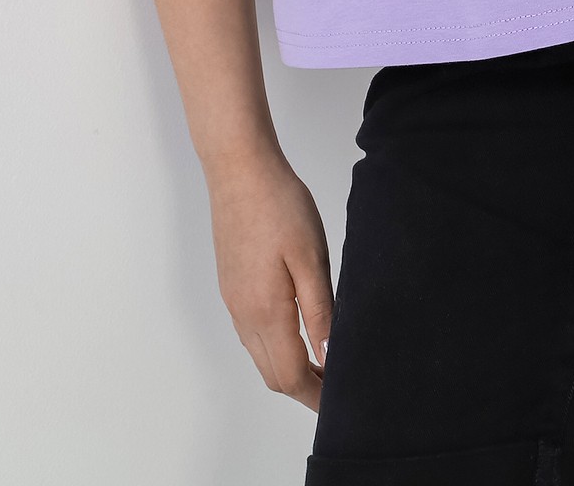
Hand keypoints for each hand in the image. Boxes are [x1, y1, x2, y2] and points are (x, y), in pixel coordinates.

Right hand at [207, 145, 335, 409]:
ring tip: (324, 362)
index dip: (317, 395)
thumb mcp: (311, 256)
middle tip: (338, 387)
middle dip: (305, 389)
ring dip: (290, 369)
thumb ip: (320, 310)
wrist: (239, 170)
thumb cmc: (279, 205)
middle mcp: (244, 315)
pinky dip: (276, 347)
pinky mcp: (231, 287)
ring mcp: (233, 302)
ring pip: (261, 356)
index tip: (341, 403)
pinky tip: (298, 332)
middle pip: (273, 374)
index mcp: (266, 311)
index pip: (292, 375)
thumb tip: (329, 355)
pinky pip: (252, 334)